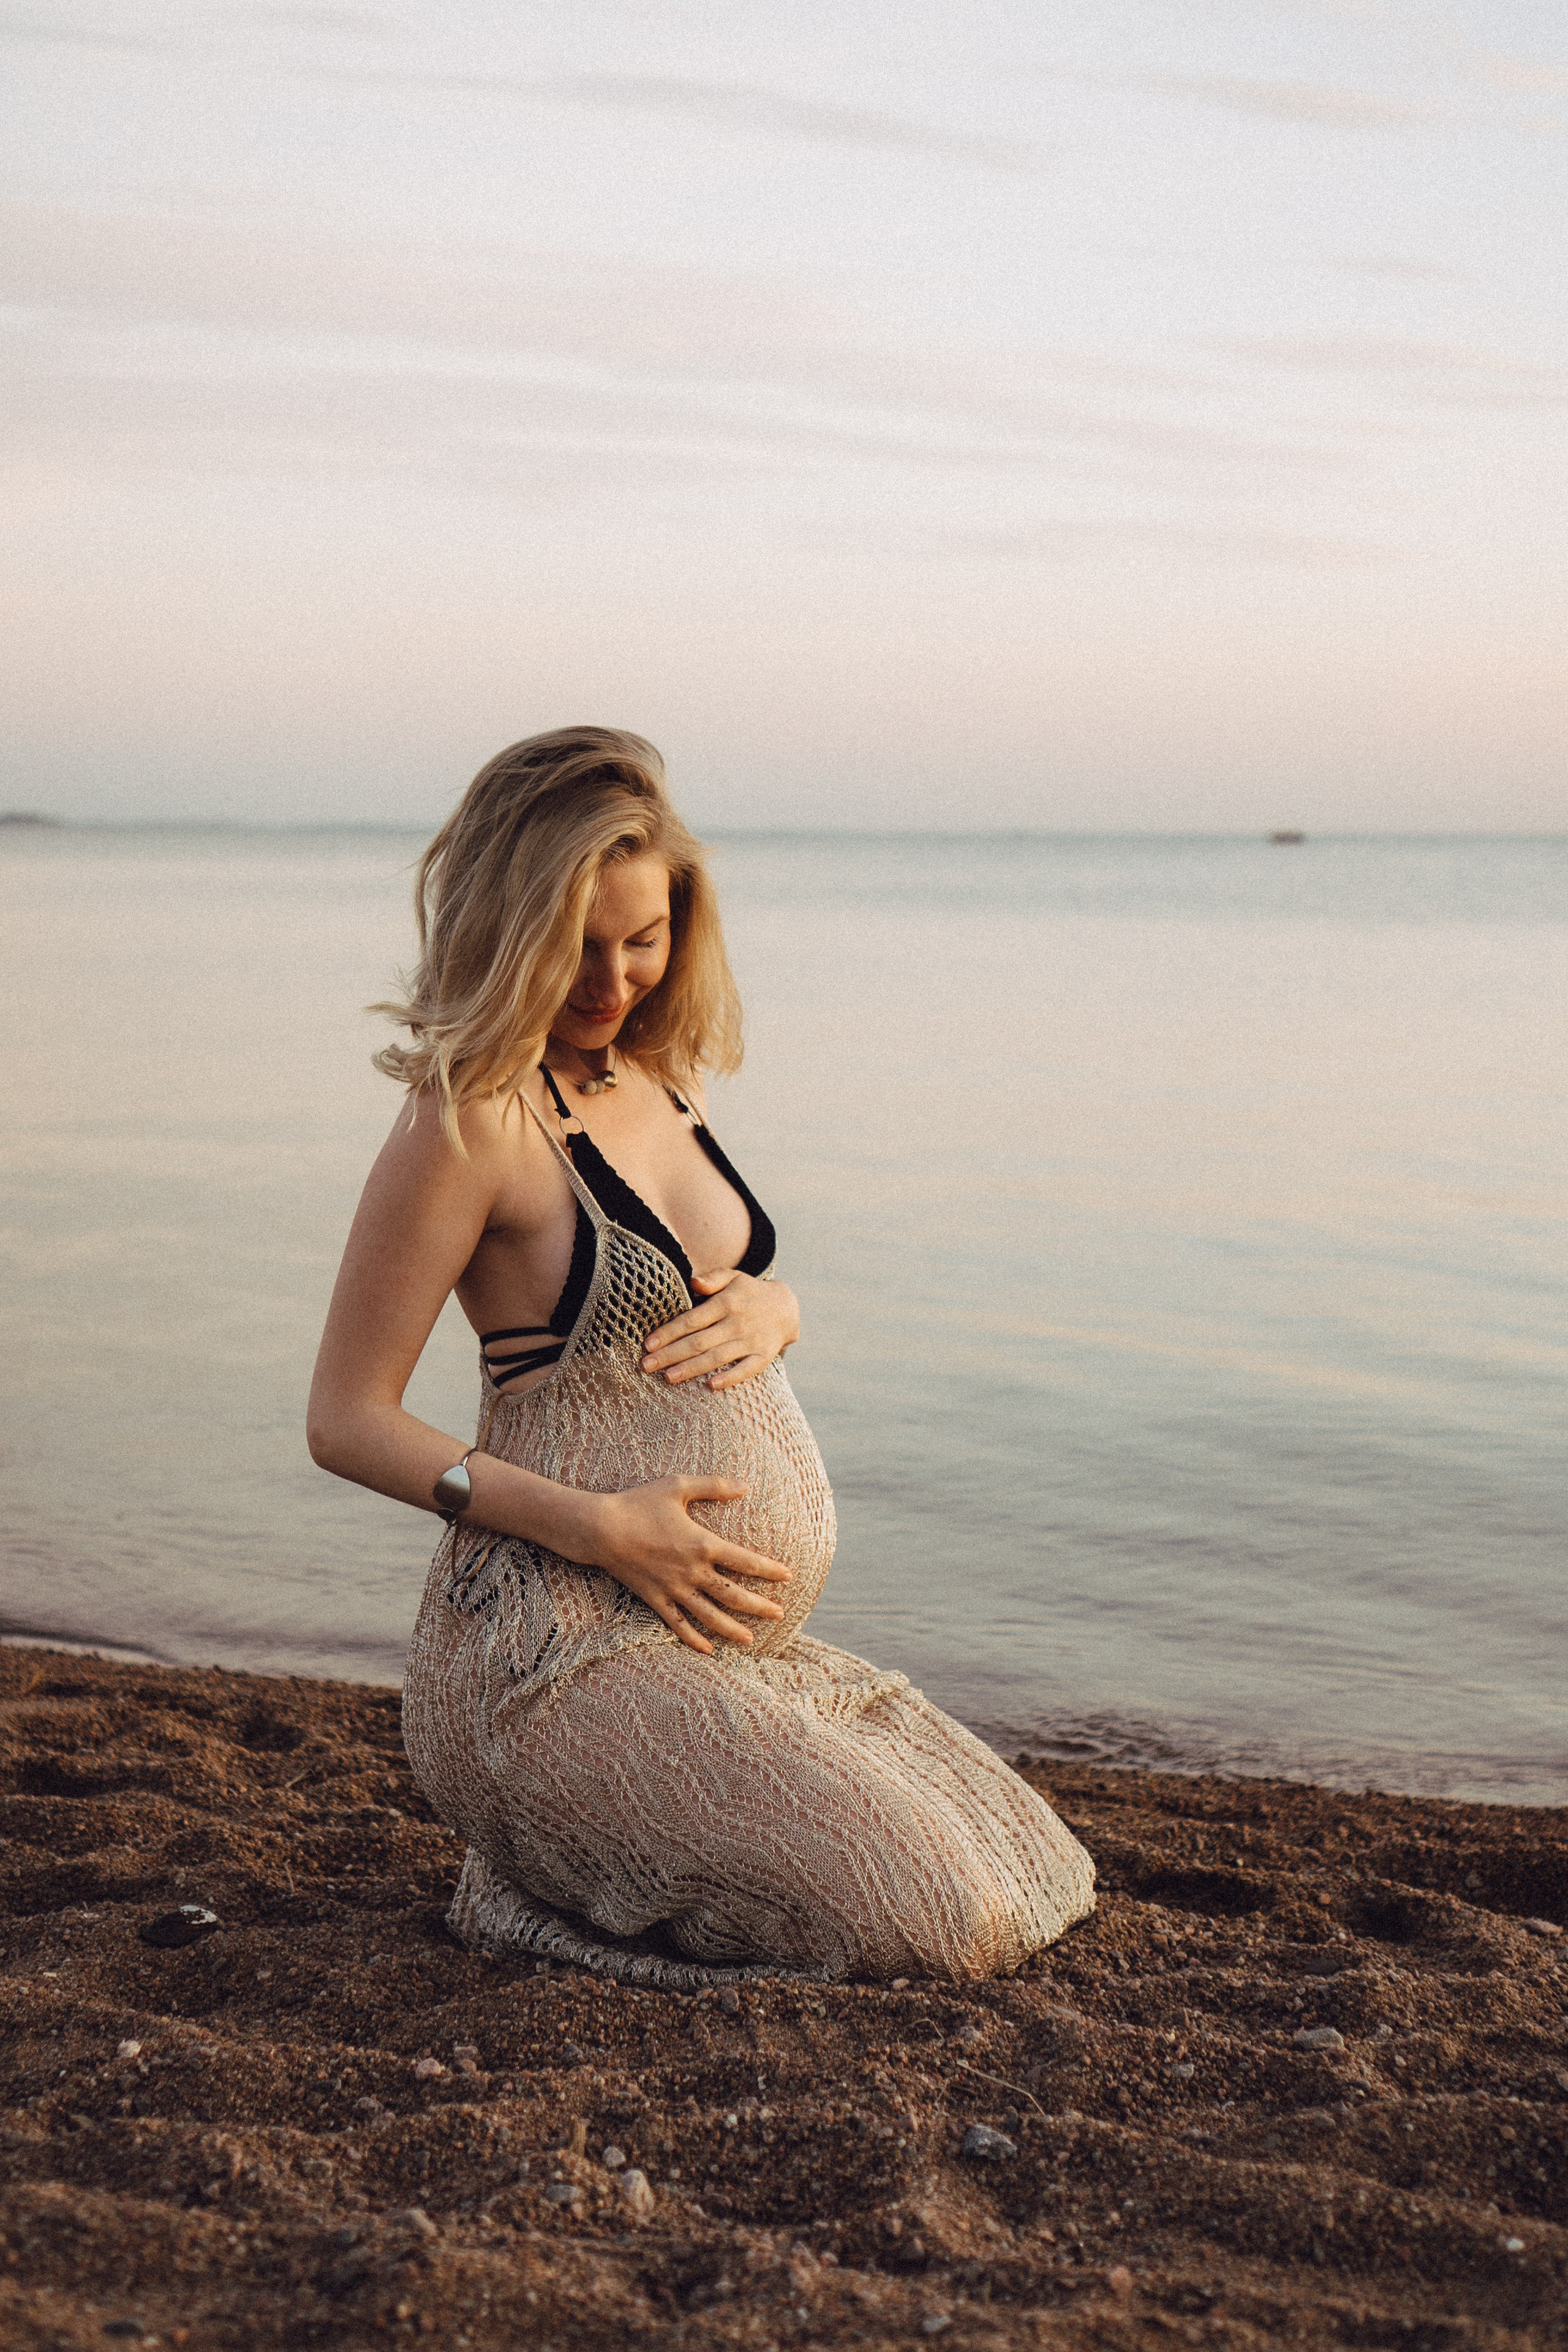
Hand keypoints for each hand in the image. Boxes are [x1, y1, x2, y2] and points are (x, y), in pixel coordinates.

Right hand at [577, 1474, 792, 1653]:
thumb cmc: (639, 1503)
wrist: (600, 1529)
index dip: (769, 1570)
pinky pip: (678, 1624)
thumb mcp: (677, 1486)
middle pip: (733, 1595)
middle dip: (759, 1606)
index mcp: (703, 1544)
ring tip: (751, 1640)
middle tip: (780, 1614)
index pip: (745, 1561)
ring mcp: (674, 1589)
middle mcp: (693, 1571)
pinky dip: (693, 1639)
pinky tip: (708, 1650)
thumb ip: (714, 1486)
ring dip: (732, 1629)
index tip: (788, 1576)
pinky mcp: (656, 1599)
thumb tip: (745, 1486)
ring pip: (709, 1616)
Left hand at [641, 1272, 799, 1391]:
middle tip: (646, 1366)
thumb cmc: (748, 1292)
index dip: (669, 1333)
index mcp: (727, 1302)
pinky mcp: (763, 1356)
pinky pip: (747, 1369)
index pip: (692, 1320)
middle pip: (699, 1342)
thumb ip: (712, 1278)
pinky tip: (711, 1385)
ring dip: (691, 1368)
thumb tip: (693, 1282)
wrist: (786, 1307)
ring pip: (717, 1357)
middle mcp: (738, 1323)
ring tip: (668, 1377)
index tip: (648, 1344)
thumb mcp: (733, 1277)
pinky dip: (731, 1377)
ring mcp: (752, 1341)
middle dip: (671, 1355)